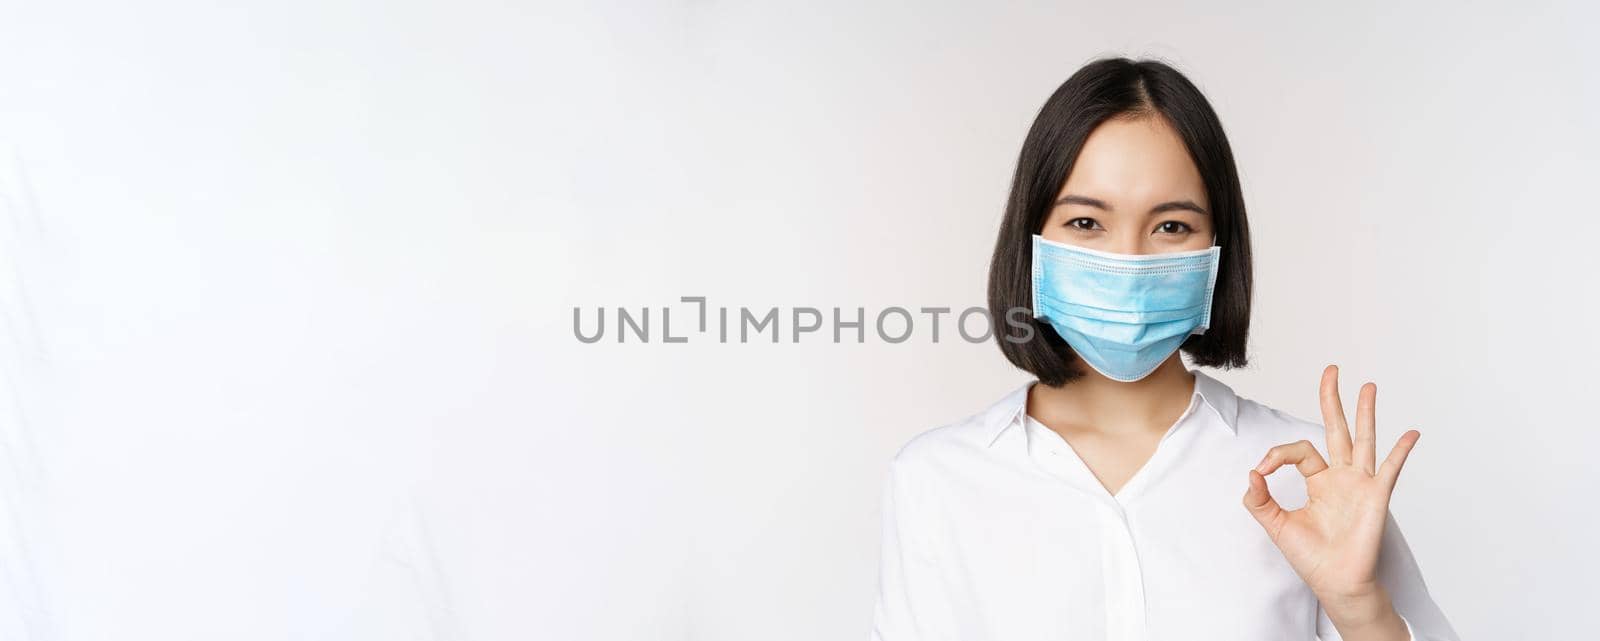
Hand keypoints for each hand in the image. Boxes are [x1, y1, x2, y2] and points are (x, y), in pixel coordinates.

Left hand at [1241, 365, 1419, 625]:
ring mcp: (1360, 484)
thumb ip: (1259, 499)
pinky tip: (1411, 432)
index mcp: (1318, 481)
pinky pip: (1389, 469)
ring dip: (1365, 413)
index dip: (1277, 454)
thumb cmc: (1312, 557)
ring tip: (1368, 386)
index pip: (1299, 450)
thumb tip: (1251, 473)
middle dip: (1332, 400)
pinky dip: (1400, 451)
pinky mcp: (1376, 497)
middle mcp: (1341, 477)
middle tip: (1332, 371)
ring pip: (1362, 440)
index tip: (1262, 470)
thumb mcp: (1275, 525)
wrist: (1336, 583)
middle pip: (1336, 429)